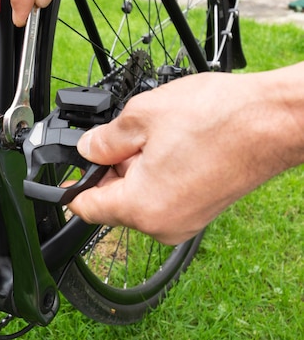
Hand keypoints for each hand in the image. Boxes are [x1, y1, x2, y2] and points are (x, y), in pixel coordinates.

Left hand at [67, 65, 303, 244]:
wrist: (274, 120)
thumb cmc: (218, 118)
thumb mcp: (141, 117)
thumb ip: (103, 140)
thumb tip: (87, 149)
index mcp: (141, 207)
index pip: (86, 209)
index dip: (71, 187)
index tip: (67, 173)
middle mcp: (162, 224)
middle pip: (113, 202)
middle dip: (109, 170)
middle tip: (121, 137)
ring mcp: (185, 221)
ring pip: (138, 198)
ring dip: (134, 170)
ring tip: (155, 137)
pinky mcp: (200, 212)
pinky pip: (161, 197)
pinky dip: (155, 175)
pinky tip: (170, 147)